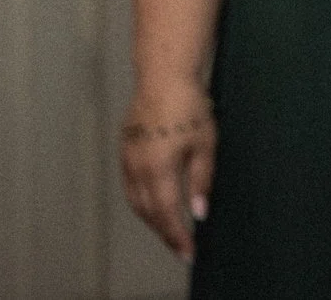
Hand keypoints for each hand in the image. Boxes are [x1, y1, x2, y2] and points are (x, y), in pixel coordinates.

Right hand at [118, 80, 214, 261]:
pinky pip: (130, 187)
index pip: (166, 213)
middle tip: (181, 248)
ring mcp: (127, 160)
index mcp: (158, 168)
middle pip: (148, 213)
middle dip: (165, 233)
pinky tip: (154, 205)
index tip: (189, 253)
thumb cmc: (190, 107)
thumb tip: (199, 213)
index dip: (177, 236)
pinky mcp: (125, 152)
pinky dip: (142, 203)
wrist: (163, 78)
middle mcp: (137, 169)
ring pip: (136, 202)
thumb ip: (201, 181)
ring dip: (152, 220)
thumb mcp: (205, 144)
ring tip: (170, 232)